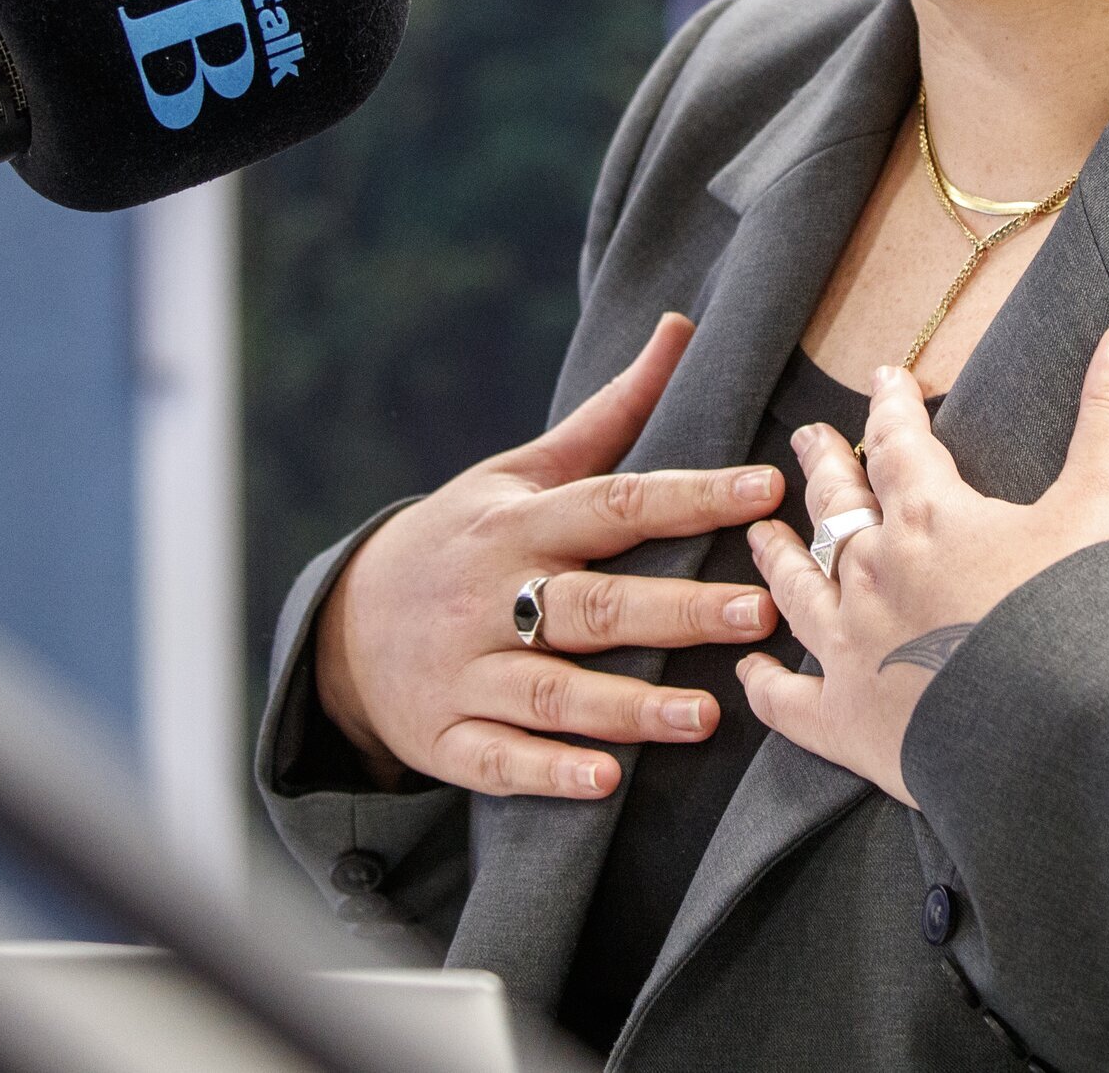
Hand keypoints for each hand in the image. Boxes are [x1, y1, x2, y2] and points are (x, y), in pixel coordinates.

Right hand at [313, 312, 786, 798]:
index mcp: (519, 524)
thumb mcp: (520, 471)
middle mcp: (492, 596)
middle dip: (677, 610)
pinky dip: (549, 772)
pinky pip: (499, 761)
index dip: (691, 498)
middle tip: (760, 613)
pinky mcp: (446, 739)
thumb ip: (611, 415)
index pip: (616, 503)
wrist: (343, 625)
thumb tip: (682, 328)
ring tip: (708, 715)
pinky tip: (605, 781)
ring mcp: (465, 672)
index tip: (765, 490)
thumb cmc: (462, 539)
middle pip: (593, 605)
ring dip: (630, 708)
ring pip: (553, 692)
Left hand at [737, 317, 1108, 803]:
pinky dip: (765, 686)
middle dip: (826, 466)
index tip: (885, 379)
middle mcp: (876, 576)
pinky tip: (747, 672)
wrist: (1066, 737)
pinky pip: (789, 702)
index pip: (899, 444)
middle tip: (808, 435)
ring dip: (778, 556)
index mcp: (931, 519)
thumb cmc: (1084, 618)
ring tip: (760, 530)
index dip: (892, 407)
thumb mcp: (1104, 504)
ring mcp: (854, 651)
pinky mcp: (848, 724)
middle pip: (837, 507)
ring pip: (798, 590)